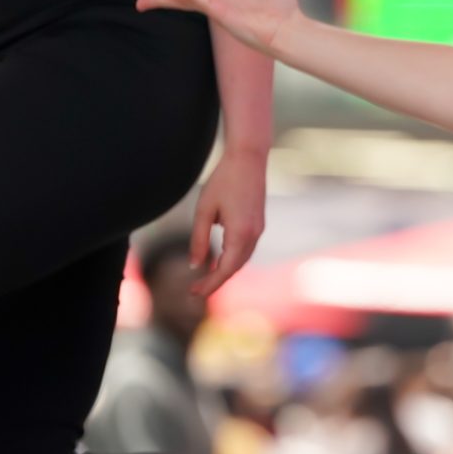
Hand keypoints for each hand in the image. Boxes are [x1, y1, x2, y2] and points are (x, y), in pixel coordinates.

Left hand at [188, 149, 266, 295]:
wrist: (248, 160)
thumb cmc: (223, 181)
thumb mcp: (204, 210)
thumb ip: (199, 239)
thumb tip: (195, 265)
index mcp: (240, 234)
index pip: (225, 269)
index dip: (210, 284)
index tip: (194, 294)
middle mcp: (253, 235)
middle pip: (235, 268)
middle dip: (216, 281)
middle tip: (195, 290)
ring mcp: (259, 230)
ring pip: (242, 260)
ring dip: (225, 271)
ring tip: (206, 278)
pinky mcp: (258, 224)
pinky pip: (246, 249)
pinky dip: (232, 259)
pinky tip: (219, 260)